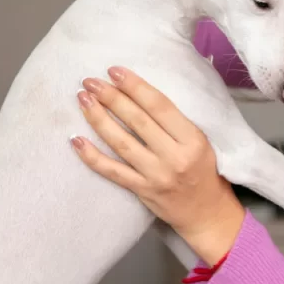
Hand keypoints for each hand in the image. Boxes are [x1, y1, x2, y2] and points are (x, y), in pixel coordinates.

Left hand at [71, 66, 244, 264]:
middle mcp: (174, 157)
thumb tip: (139, 93)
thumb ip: (176, 121)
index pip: (159, 106)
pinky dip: (92, 157)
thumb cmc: (204, 170)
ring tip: (83, 100)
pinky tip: (76, 141)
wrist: (207, 213)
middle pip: (137, 121)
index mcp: (192, 139)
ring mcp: (156, 176)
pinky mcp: (142, 191)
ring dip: (99, 119)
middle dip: (112, 97)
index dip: (135, 86)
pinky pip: (112, 172)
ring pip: (121, 143)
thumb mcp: (201, 141)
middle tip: (91, 81)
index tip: (115, 71)